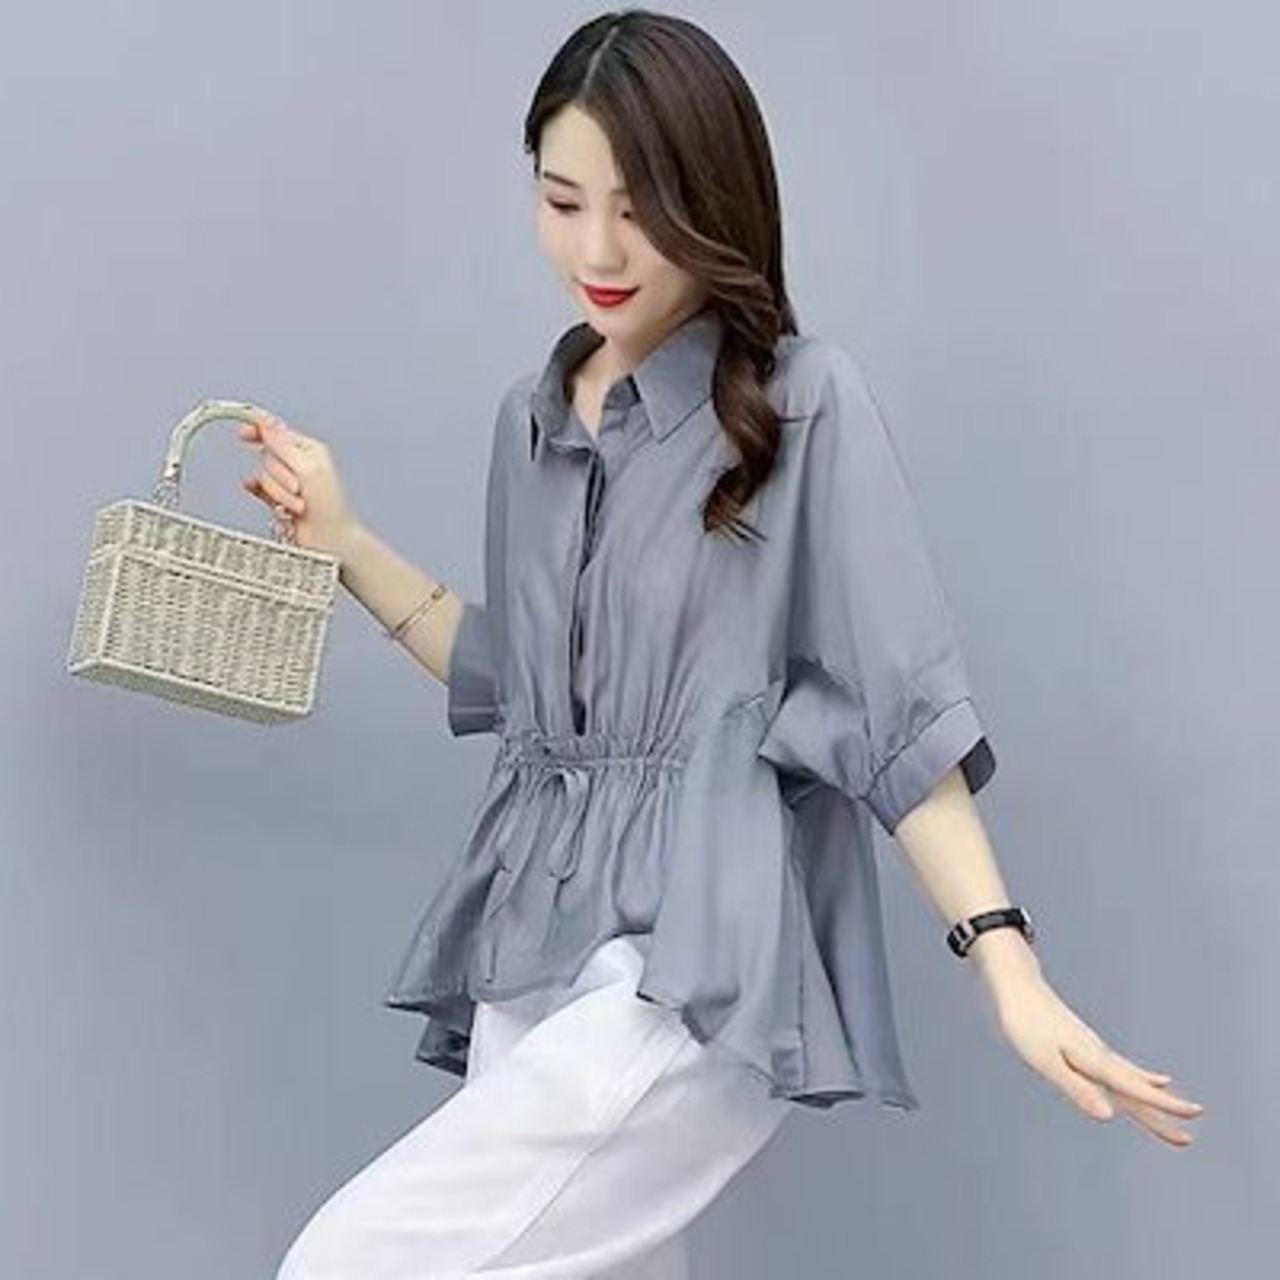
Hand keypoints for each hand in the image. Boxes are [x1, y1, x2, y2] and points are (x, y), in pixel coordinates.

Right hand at [238, 409, 362, 561]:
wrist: (330, 540)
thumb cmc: (330, 507)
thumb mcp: (308, 469)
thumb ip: (283, 445)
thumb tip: (265, 422)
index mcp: (310, 451)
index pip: (278, 432)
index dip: (260, 430)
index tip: (243, 431)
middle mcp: (299, 464)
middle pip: (269, 457)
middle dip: (280, 476)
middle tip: (298, 488)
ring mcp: (288, 482)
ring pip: (265, 477)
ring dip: (280, 493)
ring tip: (298, 504)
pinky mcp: (279, 498)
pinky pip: (260, 490)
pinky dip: (261, 493)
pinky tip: (266, 498)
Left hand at [984, 966, 1204, 1146]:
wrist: (1019, 986)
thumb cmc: (1025, 1024)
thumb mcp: (1046, 1062)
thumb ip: (1077, 1089)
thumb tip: (1110, 1116)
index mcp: (1093, 1061)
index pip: (1134, 1089)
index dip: (1163, 1105)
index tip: (1193, 1115)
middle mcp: (1100, 1055)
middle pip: (1137, 1090)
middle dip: (1164, 1112)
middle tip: (1188, 1139)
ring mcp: (1096, 1048)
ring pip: (1133, 1079)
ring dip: (1156, 1097)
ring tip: (1182, 1108)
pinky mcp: (1088, 1044)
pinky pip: (1122, 1067)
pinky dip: (1142, 1077)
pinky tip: (1155, 1079)